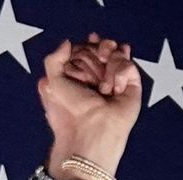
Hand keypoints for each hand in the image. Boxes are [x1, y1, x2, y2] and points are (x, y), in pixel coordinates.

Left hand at [37, 35, 140, 179]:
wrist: (88, 132)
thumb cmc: (68, 114)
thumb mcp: (51, 82)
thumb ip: (54, 59)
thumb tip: (68, 43)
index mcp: (79, 77)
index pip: (87, 49)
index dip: (88, 44)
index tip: (88, 43)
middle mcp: (98, 78)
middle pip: (104, 47)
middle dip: (101, 47)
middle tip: (99, 56)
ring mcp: (115, 83)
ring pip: (118, 53)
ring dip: (111, 59)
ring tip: (104, 81)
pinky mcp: (131, 88)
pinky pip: (129, 66)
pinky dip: (120, 73)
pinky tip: (113, 89)